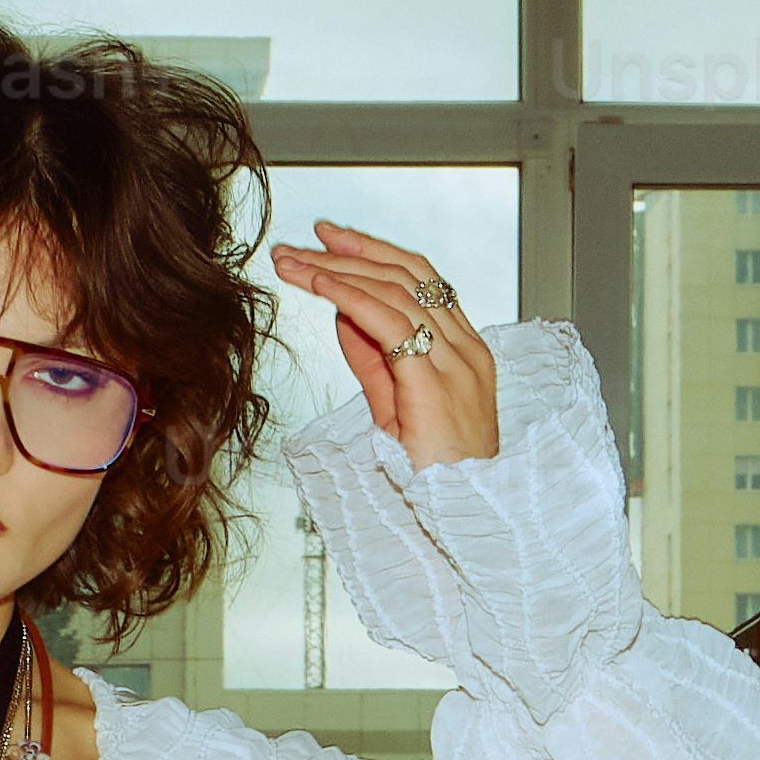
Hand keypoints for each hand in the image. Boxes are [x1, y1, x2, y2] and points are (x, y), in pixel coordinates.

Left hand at [268, 226, 503, 468]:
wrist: (467, 520)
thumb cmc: (436, 476)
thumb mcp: (396, 409)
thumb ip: (373, 360)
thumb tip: (343, 317)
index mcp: (465, 351)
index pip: (421, 282)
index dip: (376, 254)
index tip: (332, 241)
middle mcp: (465, 349)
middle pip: (407, 275)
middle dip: (350, 251)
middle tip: (303, 240)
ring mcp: (455, 363)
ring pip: (394, 290)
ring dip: (336, 270)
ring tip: (292, 261)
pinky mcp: (434, 383)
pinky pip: (389, 323)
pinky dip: (349, 297)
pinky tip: (319, 285)